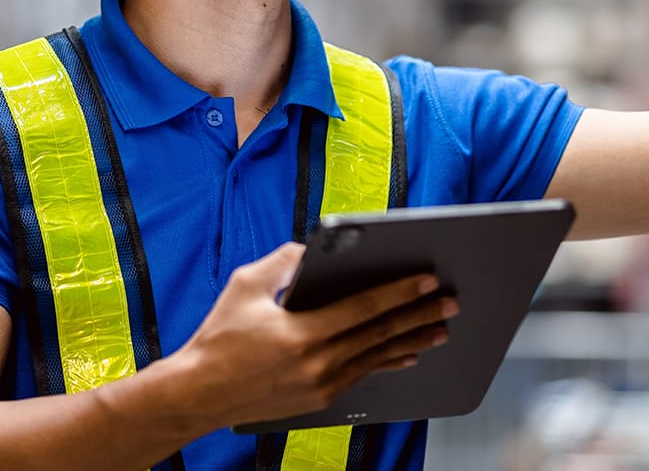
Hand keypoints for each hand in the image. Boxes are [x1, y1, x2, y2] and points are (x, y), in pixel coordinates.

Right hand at [168, 242, 457, 428]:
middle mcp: (316, 363)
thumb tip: (312, 249)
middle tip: (450, 303)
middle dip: (418, 316)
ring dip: (411, 341)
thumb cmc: (218, 338)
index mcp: (301, 333)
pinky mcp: (317, 399)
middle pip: (379, 335)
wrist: (198, 393)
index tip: (426, 281)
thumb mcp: (245, 285)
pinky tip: (407, 355)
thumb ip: (283, 262)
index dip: (399, 293)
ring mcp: (319, 385)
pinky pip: (362, 376)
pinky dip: (387, 362)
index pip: (362, 309)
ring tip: (440, 329)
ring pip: (376, 358)